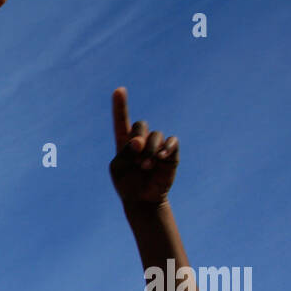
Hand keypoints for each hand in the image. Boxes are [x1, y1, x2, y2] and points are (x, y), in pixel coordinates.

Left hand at [109, 88, 178, 207]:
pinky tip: (161, 158)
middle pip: (140, 125)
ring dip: (150, 150)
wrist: (143, 199)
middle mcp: (141, 140)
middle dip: (138, 137)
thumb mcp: (118, 169)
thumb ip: (124, 153)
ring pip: (156, 135)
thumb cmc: (127, 184)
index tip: (119, 90)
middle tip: (137, 152)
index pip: (122, 121)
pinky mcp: (171, 153)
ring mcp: (157, 145)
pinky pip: (172, 141)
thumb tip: (140, 142)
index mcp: (124, 143)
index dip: (120, 106)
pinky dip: (167, 148)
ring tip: (146, 166)